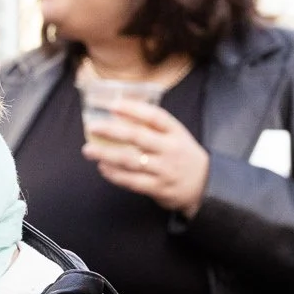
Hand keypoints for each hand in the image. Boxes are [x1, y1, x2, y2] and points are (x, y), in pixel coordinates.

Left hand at [83, 103, 210, 215]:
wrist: (205, 185)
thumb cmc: (181, 154)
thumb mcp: (175, 136)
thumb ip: (152, 126)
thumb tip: (119, 112)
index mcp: (176, 132)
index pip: (155, 117)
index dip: (134, 109)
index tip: (113, 105)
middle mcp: (170, 150)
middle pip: (138, 137)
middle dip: (112, 131)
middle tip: (92, 127)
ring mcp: (164, 170)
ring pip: (131, 161)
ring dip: (107, 155)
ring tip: (88, 150)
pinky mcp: (158, 188)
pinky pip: (132, 181)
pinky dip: (115, 174)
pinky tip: (102, 167)